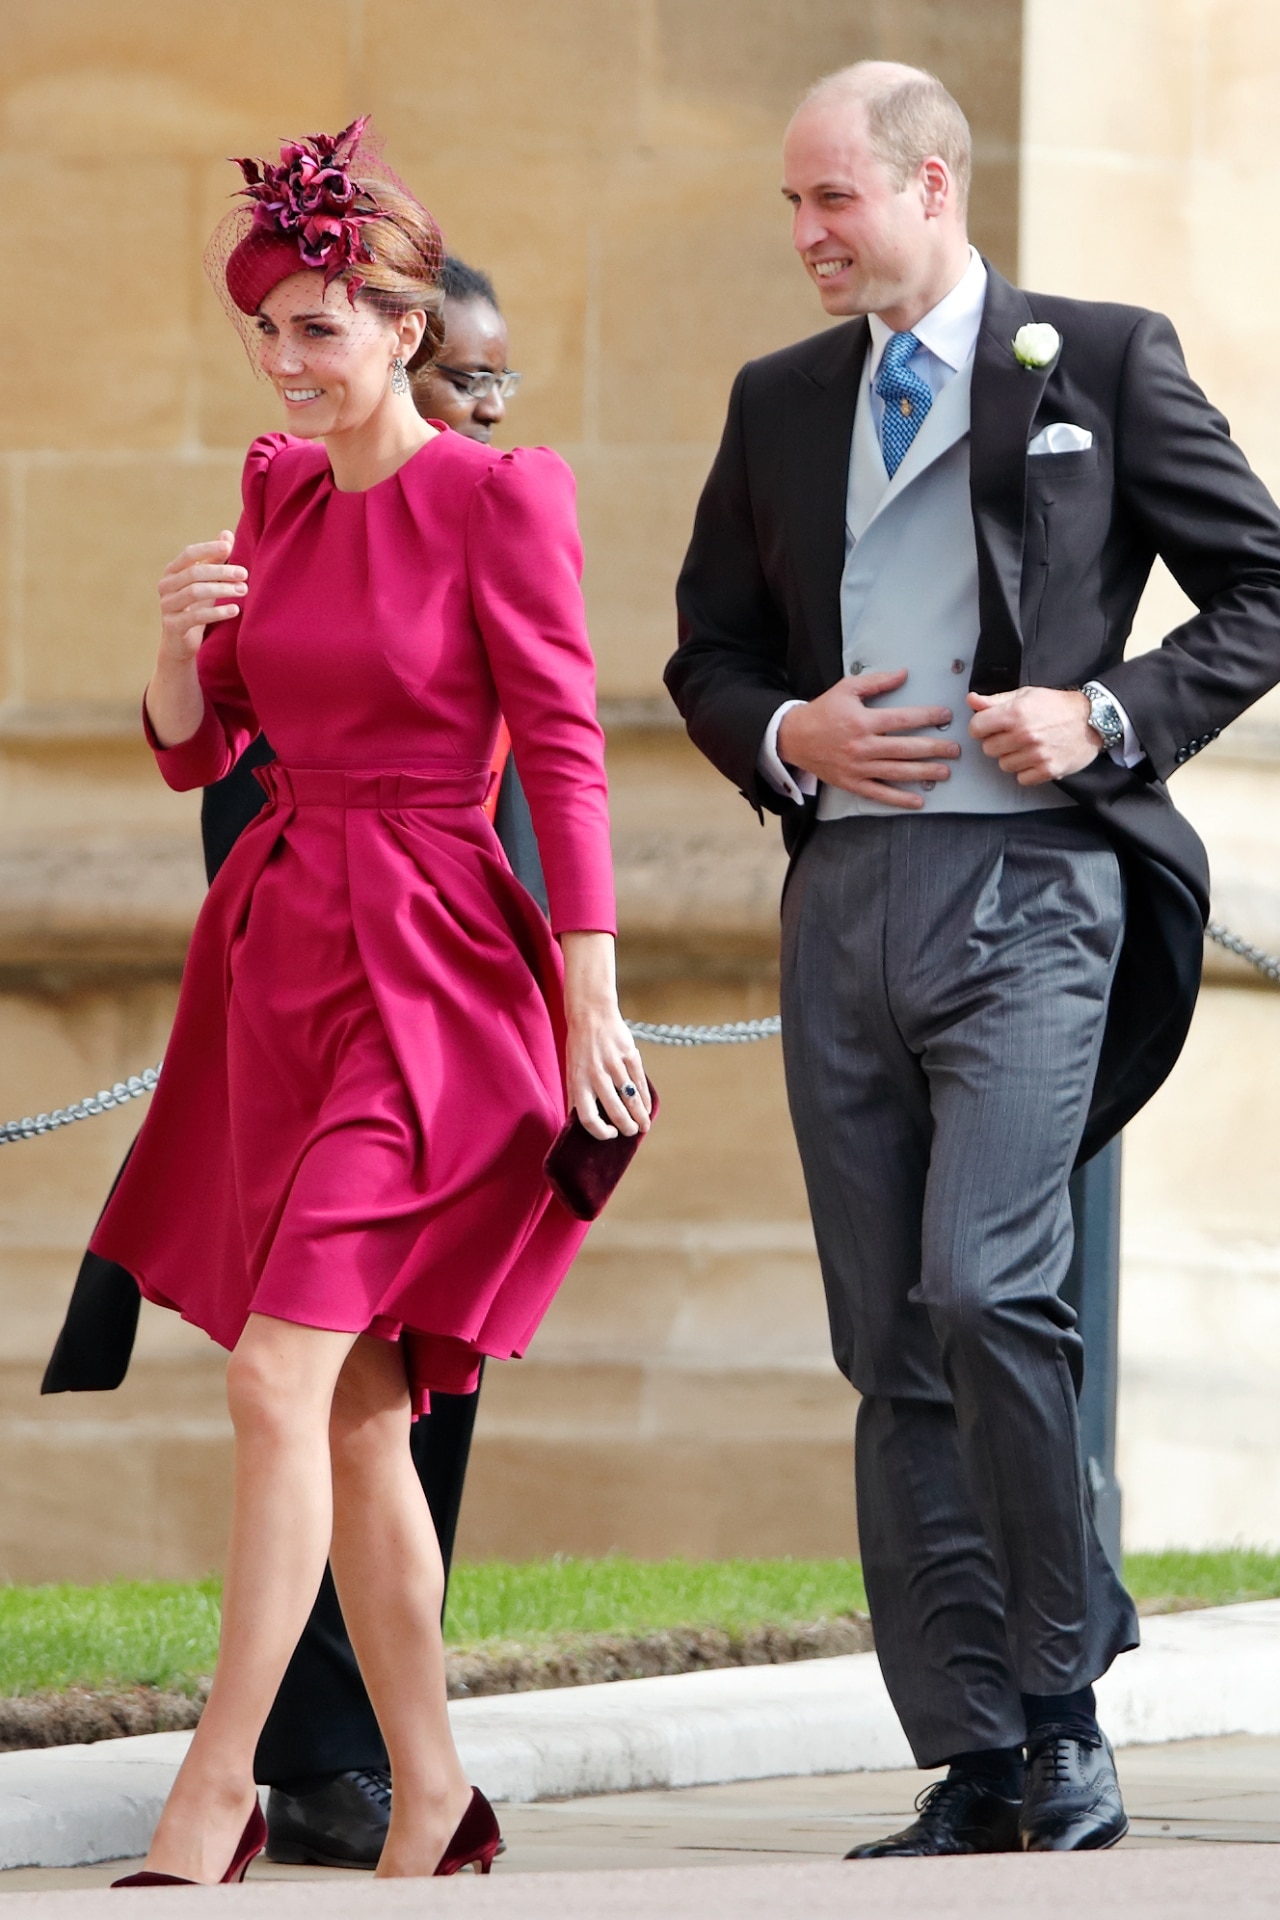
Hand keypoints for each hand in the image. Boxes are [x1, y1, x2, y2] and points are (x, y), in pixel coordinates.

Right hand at [157, 532, 246, 665]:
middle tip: (244, 573)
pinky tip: (235, 610)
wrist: (180, 644)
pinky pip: (196, 616)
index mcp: (172, 572)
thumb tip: (227, 534)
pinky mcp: (173, 626)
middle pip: (194, 573)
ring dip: (222, 590)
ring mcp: (167, 606)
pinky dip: (217, 612)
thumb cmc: (195, 608)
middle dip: (221, 571)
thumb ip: (214, 560)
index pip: (189, 554)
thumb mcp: (206, 583)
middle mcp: (165, 586)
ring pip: (195, 592)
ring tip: (243, 590)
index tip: (230, 546)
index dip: (209, 549)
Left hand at [559, 932, 651, 1141]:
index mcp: (577, 1081)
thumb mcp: (572, 1071)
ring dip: (640, 1116)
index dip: (600, 1132)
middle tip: (631, 1132)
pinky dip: (646, 1099)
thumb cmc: (580, 1048)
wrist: (591, 1014)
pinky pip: (640, 1082)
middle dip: (626, 1127)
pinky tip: (648, 1107)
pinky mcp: (629, 1054)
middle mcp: (595, 1074)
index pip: (588, 1117)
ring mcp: (614, 1064)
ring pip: (631, 1099)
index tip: (610, 1134)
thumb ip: (577, 1095)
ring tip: (643, 1125)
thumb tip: (583, 1124)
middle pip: (615, 1111)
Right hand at [777, 669, 959, 810]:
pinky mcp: (852, 782)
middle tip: (955, 750)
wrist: (794, 738)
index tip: (945, 716)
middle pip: (906, 749)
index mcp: (863, 721)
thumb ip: (877, 682)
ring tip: (944, 772)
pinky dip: (899, 799)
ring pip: (897, 771)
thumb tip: (904, 674)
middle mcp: (863, 746)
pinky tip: (918, 801)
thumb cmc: (822, 711)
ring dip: (923, 772)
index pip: (903, 719)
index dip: (927, 717)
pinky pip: (879, 793)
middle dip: (934, 749)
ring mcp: (858, 767)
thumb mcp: (847, 689)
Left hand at [966, 687, 1100, 783]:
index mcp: (1015, 713)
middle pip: (988, 749)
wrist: (1094, 719)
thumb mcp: (1026, 695)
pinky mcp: (1048, 770)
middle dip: (997, 742)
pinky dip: (1026, 771)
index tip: (990, 727)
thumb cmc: (1058, 706)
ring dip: (1012, 757)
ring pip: (1004, 765)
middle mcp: (1024, 735)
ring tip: (1028, 746)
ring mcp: (1036, 754)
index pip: (976, 728)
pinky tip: (1036, 758)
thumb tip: (971, 700)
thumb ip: (995, 701)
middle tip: (1014, 736)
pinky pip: (1021, 778)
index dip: (981, 727)